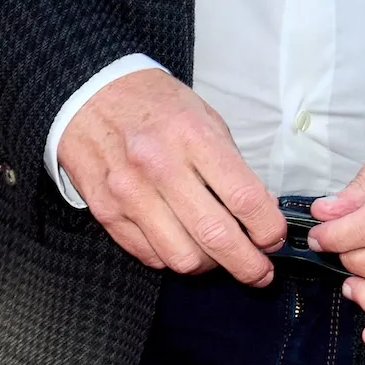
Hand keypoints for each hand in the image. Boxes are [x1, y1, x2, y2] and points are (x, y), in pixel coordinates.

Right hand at [57, 67, 285, 283]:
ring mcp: (129, 194)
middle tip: (261, 271)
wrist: (90, 93)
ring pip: (182, 257)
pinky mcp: (107, 213)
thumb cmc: (154, 104)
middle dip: (248, 264)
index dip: (267, 228)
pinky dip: (173, 257)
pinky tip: (182, 243)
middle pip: (215, 236)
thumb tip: (259, 210)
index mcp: (192, 136)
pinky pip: (150, 255)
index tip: (275, 238)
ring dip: (210, 265)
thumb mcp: (203, 116)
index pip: (244, 197)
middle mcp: (159, 167)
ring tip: (219, 256)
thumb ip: (230, 164)